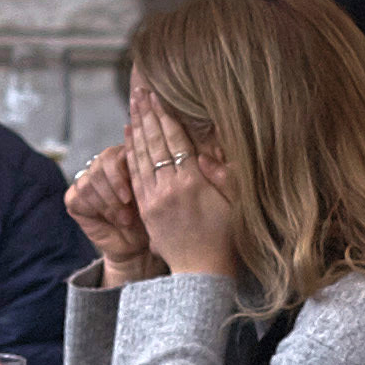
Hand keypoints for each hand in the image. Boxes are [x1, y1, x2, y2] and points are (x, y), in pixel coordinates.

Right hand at [67, 142, 163, 287]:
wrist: (140, 245)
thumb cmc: (152, 217)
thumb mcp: (153, 194)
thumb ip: (146, 172)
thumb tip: (141, 156)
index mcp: (122, 157)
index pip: (112, 155)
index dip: (119, 176)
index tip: (130, 198)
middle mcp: (102, 165)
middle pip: (99, 167)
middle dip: (114, 192)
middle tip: (128, 212)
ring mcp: (86, 180)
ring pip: (88, 182)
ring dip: (108, 203)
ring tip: (124, 219)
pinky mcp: (74, 198)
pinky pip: (78, 195)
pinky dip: (96, 208)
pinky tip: (111, 219)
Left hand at [127, 87, 240, 282]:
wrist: (202, 273)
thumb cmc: (226, 237)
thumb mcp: (236, 203)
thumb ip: (224, 174)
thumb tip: (209, 149)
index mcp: (193, 183)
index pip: (175, 141)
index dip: (166, 116)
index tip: (158, 96)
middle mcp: (169, 188)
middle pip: (154, 143)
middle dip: (147, 115)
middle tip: (140, 91)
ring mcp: (154, 200)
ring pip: (141, 156)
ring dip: (136, 129)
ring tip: (133, 107)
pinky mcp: (145, 210)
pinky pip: (135, 175)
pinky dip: (130, 153)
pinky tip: (128, 137)